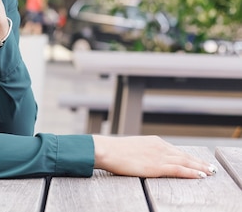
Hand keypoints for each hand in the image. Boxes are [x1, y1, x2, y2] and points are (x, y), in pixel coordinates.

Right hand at [93, 135, 216, 178]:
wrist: (107, 150)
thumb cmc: (114, 151)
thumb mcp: (132, 148)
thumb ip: (143, 152)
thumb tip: (145, 158)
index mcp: (153, 141)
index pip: (175, 150)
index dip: (188, 156)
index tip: (197, 161)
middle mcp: (159, 146)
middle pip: (184, 155)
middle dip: (198, 161)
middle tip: (211, 166)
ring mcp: (159, 156)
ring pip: (185, 162)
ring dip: (200, 167)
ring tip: (210, 171)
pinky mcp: (157, 166)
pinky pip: (179, 169)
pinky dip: (192, 172)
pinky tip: (201, 175)